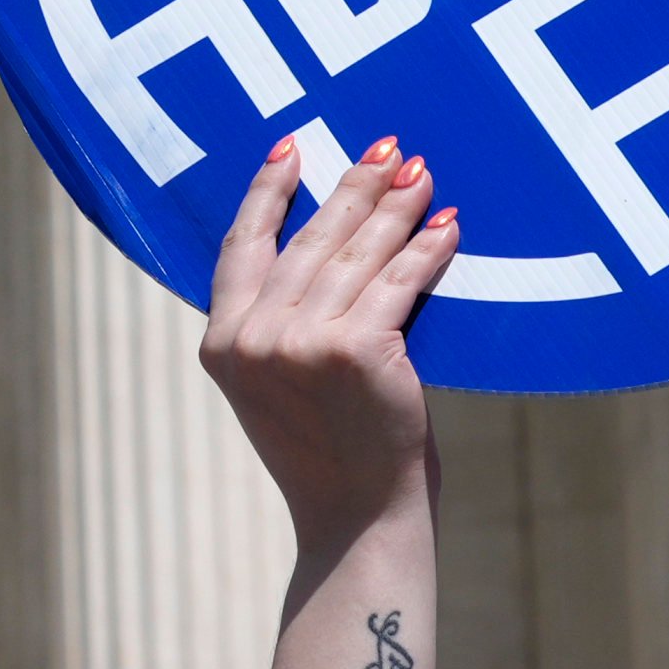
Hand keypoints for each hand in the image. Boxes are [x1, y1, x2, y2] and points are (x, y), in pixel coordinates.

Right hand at [198, 135, 456, 549]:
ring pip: (357, 254)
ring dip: (395, 207)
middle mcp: (253, 338)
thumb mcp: (273, 386)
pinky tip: (446, 226)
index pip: (242, 245)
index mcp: (221, 343)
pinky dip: (427, 250)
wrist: (358, 521)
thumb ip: (278, 324)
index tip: (290, 148)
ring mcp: (302, 342)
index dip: (266, 192)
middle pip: (309, 239)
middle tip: (386, 147)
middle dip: (353, 186)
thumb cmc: (326, 454)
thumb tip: (328, 240)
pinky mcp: (357, 349)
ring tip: (420, 174)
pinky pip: (399, 282)